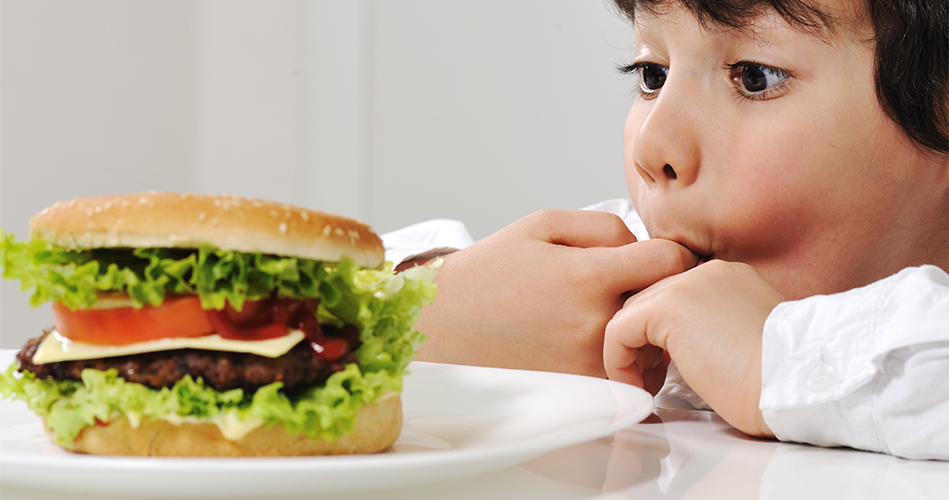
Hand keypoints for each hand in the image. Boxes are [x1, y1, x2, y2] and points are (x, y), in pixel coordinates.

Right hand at [413, 209, 696, 377]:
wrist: (443, 326)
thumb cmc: (490, 272)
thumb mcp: (541, 224)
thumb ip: (603, 226)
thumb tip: (644, 245)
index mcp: (586, 276)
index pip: (671, 261)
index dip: (677, 252)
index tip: (663, 255)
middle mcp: (594, 324)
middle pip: (668, 304)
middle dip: (663, 289)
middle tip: (641, 283)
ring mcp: (589, 363)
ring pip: (655, 344)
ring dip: (648, 326)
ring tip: (615, 312)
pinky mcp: (581, 389)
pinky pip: (631, 373)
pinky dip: (629, 356)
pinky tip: (603, 339)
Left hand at [604, 260, 783, 436]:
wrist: (795, 386)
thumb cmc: (778, 381)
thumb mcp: (742, 343)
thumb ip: (709, 332)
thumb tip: (679, 348)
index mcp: (727, 277)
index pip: (671, 296)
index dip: (659, 335)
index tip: (664, 369)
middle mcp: (705, 272)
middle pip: (646, 301)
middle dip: (641, 343)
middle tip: (650, 380)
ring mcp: (686, 284)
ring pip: (629, 313)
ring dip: (628, 354)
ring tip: (645, 386)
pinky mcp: (668, 308)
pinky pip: (618, 330)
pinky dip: (618, 361)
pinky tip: (639, 386)